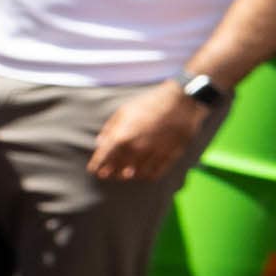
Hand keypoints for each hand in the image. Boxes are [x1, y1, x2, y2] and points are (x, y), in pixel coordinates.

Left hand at [87, 85, 212, 180]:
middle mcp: (136, 148)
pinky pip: (155, 173)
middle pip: (117, 170)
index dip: (97, 167)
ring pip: (136, 174)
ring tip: (126, 173)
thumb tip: (100, 143)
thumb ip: (110, 129)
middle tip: (109, 173)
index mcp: (121, 137)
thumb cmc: (150, 103)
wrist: (181, 100)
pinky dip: (147, 175)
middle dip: (111, 173)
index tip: (95, 170)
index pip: (102, 160)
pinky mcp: (169, 156)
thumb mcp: (124, 111)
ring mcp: (153, 153)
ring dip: (129, 175)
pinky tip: (144, 172)